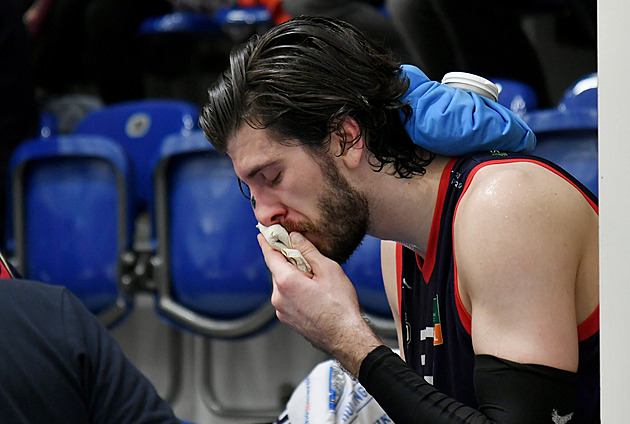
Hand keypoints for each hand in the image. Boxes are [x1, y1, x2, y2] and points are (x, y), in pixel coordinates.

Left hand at [258, 231, 381, 375]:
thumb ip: (308, 251)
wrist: (345, 337)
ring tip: (317, 281)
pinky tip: (314, 294)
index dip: (267, 242)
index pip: (270, 256)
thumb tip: (295, 238)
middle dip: (289, 261)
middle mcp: (278, 297)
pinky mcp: (287, 319)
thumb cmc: (340, 306)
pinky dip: (296, 291)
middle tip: (307, 258)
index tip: (263, 234)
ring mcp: (281, 310)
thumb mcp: (328, 269)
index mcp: (286, 282)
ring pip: (283, 284)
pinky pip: (287, 298)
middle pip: (278, 270)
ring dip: (294, 277)